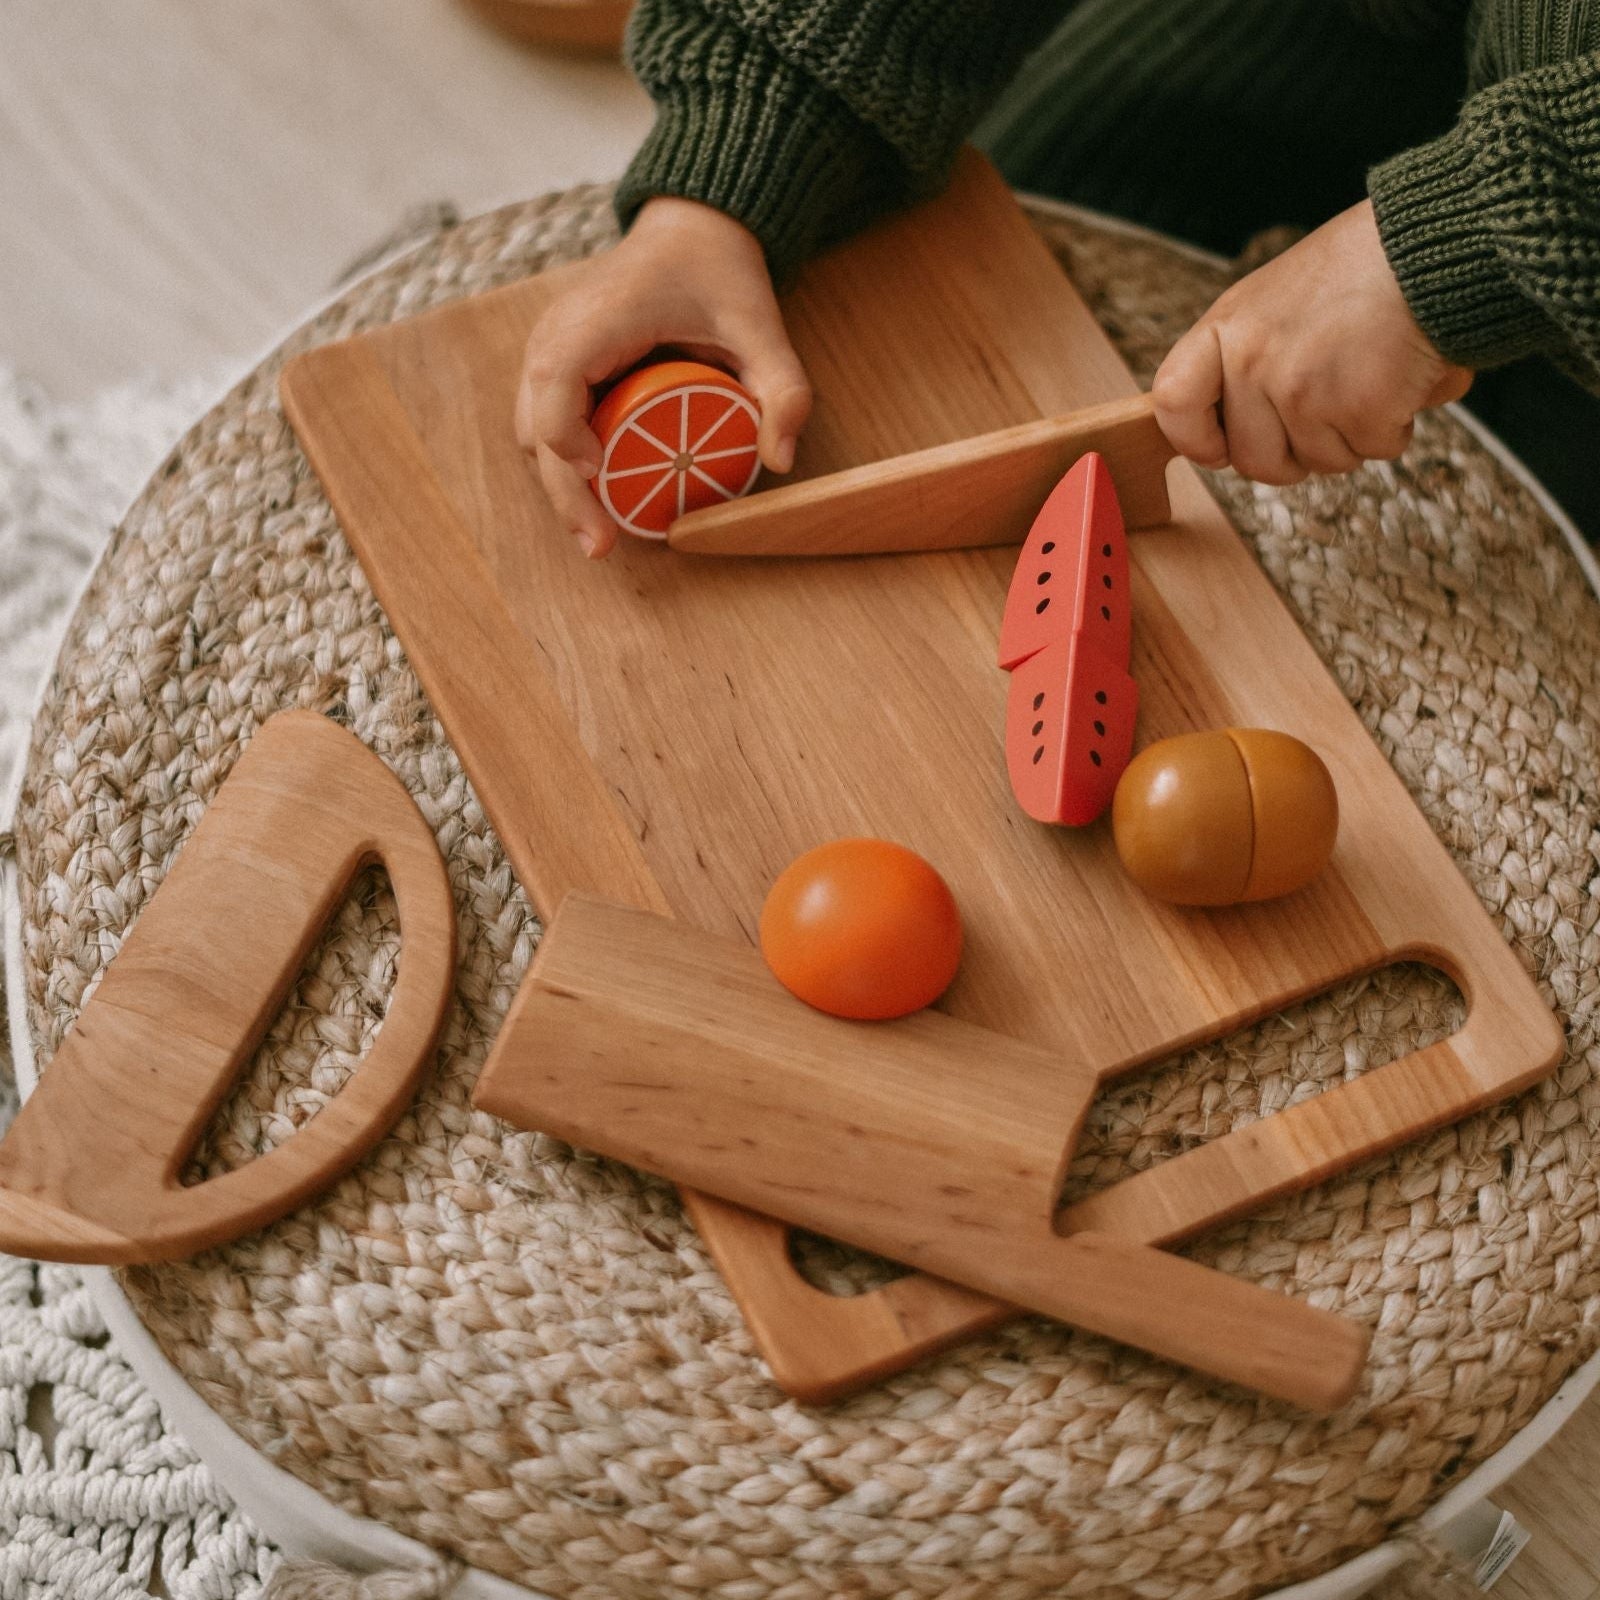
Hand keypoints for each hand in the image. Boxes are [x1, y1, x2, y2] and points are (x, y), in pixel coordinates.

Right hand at [515, 197, 811, 556]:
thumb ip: (783, 388)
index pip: (556, 386)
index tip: (601, 479)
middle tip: (600, 547)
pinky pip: (544, 423)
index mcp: (596, 319)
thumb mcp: (762, 327)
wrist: (690, 231)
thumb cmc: (719, 275)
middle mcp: (557, 335)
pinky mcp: (556, 366)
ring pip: (532, 432)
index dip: (568, 440)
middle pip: (535, 426)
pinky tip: (598, 500)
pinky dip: (565, 463)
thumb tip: (782, 461)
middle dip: (563, 494)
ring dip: (560, 485)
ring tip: (598, 534)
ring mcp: (549, 350)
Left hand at [1152, 200, 1472, 484]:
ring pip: (1320, 462)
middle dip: (1295, 453)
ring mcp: (1302, 390)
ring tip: (1371, 374)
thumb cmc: (1360, 269)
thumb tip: (1228, 441)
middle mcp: (1254, 363)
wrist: (1435, 243)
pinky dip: (1396, 425)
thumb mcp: (1274, 299)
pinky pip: (1373, 450)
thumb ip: (1244, 359)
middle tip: (1329, 411)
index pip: (1174, 404)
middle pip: (1254, 461)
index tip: (1221, 448)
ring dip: (1353, 435)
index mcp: (1226, 329)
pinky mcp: (1358, 409)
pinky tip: (1403, 378)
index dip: (1196, 440)